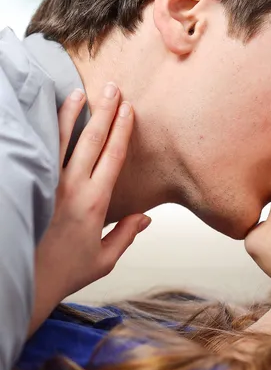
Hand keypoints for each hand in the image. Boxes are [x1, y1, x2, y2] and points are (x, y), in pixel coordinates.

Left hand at [31, 84, 150, 334]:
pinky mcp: (33, 187)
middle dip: (105, 112)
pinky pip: (40, 153)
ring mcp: (49, 185)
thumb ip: (126, 234)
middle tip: (113, 89)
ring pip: (61, 140)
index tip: (129, 110)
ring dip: (73, 114)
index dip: (122, 130)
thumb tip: (145, 217)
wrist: (26, 281)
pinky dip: (45, 133)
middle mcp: (73, 188)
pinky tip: (46, 118)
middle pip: (92, 141)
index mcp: (95, 202)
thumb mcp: (104, 259)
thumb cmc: (65, 272)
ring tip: (80, 92)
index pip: (113, 156)